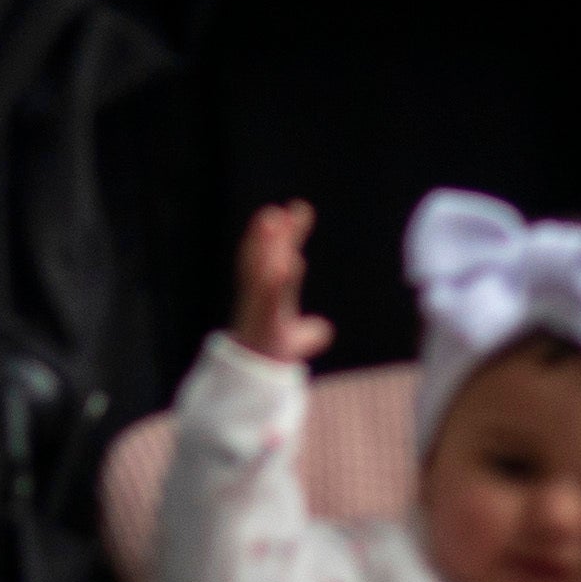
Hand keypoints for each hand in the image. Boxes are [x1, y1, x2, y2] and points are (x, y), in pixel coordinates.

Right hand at [232, 200, 331, 367]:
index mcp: (270, 290)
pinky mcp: (265, 319)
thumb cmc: (272, 352)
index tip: (299, 208)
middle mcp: (261, 292)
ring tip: (272, 219)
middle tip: (277, 210)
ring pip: (262, 266)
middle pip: (265, 255)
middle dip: (271, 233)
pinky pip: (270, 295)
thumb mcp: (297, 340)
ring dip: (266, 242)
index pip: (280, 254)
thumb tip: (322, 329)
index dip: (289, 232)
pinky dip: (276, 278)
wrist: (258, 374)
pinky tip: (286, 261)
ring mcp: (260, 303)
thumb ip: (309, 331)